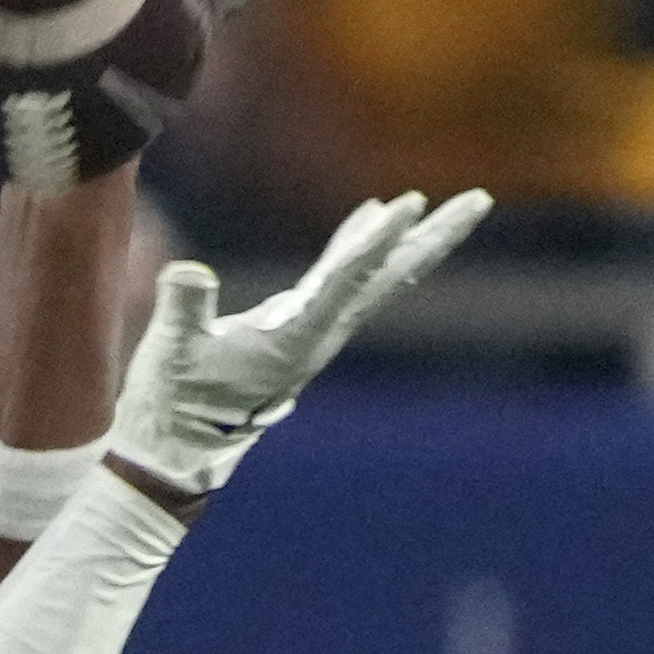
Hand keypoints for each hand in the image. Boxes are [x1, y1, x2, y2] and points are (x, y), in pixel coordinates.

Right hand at [104, 185, 490, 503]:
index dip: (375, 242)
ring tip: (435, 201)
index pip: (346, 280)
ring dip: (406, 240)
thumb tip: (187, 274)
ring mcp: (314, 331)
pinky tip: (370, 217)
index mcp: (295, 338)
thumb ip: (184, 310)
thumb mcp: (172, 354)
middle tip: (481, 202)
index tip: (410, 205)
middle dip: (434, 239)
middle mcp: (319, 334)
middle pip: (390, 278)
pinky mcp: (298, 327)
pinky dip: (359, 246)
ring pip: (373, 278)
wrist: (178, 452)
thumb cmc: (173, 405)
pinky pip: (342, 279)